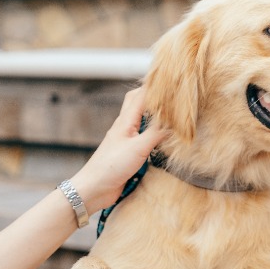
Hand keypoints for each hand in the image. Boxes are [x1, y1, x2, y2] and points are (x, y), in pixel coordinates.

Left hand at [68, 86, 167, 212]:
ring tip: (168, 112)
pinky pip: (142, 136)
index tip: (171, 80)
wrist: (94, 188)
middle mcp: (125, 126)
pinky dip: (152, 132)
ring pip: (140, 119)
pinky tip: (161, 138)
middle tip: (169, 94)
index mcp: (126, 121)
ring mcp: (126, 139)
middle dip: (152, 95)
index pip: (142, 95)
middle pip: (137, 102)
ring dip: (153, 113)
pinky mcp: (128, 152)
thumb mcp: (138, 148)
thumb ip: (157, 133)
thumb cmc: (111, 166)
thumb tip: (175, 121)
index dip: (156, 86)